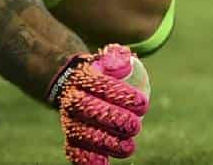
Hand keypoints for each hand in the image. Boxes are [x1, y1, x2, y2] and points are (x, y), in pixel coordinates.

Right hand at [46, 44, 150, 164]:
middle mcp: (72, 98)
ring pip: (80, 131)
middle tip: (136, 126)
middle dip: (112, 119)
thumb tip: (125, 63)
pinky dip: (85, 158)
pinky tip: (101, 163)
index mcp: (82, 77)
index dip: (119, 93)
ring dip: (104, 142)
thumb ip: (118, 57)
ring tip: (128, 147)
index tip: (143, 103)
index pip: (98, 83)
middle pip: (86, 108)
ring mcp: (70, 119)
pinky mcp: (72, 137)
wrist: (77, 87)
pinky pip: (73, 149)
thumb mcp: (110, 60)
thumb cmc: (103, 75)